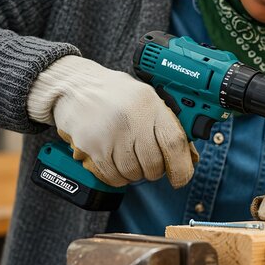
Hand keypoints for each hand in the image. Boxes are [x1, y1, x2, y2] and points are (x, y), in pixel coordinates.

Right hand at [28, 55, 197, 187]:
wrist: (74, 85)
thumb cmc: (115, 94)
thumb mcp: (146, 99)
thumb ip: (168, 125)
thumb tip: (190, 158)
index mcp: (150, 104)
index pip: (174, 142)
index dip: (181, 167)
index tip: (180, 178)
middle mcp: (132, 117)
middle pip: (153, 164)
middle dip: (153, 170)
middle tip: (147, 162)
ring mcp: (110, 133)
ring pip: (132, 174)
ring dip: (133, 174)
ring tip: (128, 158)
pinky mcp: (92, 146)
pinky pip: (112, 176)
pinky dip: (116, 177)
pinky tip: (114, 163)